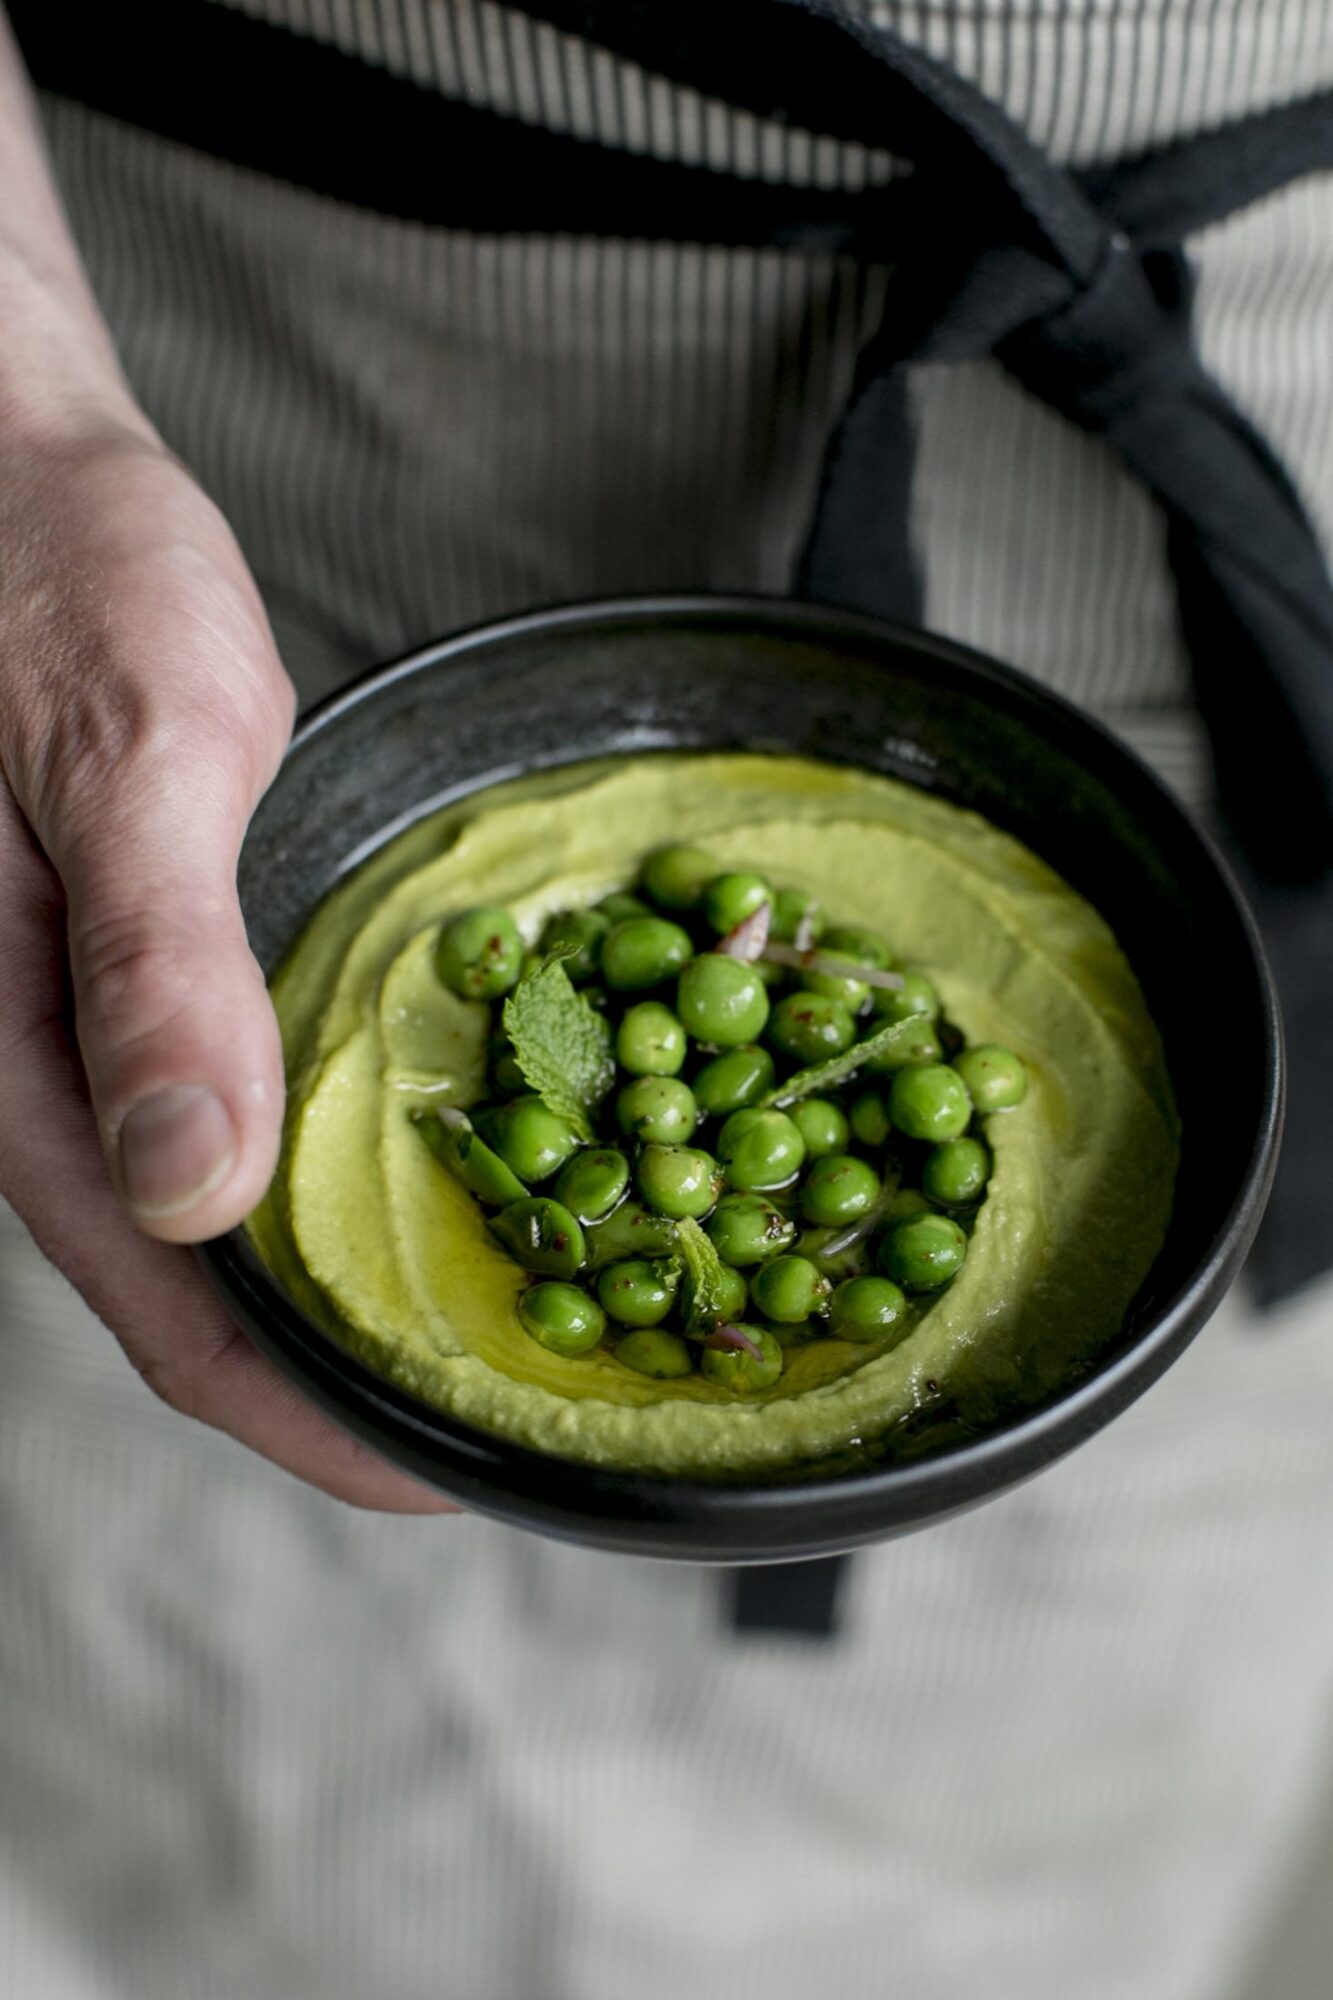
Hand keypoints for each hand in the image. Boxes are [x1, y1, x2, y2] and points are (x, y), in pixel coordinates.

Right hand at [0, 416, 451, 1512]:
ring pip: (239, 1229)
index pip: (179, 1324)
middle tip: (516, 1425)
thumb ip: (153, 969)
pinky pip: (255, 1122)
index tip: (455, 1478)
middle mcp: (70, 1089)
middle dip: (358, 1386)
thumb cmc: (53, 592)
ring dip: (360, 1294)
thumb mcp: (126, 763)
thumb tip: (192, 1186)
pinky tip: (438, 1171)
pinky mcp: (162, 984)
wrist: (19, 486)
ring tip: (508, 1328)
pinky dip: (349, 1177)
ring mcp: (111, 1044)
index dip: (318, 1424)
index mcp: (30, 1073)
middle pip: (216, 1306)